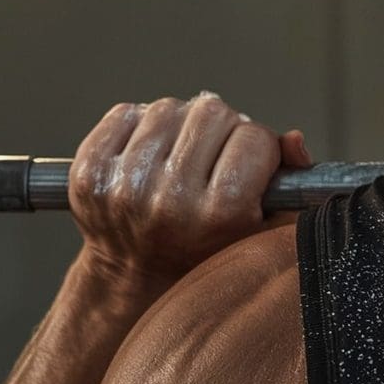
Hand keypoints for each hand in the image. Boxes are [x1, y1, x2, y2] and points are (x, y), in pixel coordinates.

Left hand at [67, 91, 311, 294]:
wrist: (138, 276)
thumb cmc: (207, 249)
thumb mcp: (262, 228)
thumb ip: (290, 184)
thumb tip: (294, 141)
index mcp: (220, 215)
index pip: (254, 137)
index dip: (259, 146)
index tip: (251, 163)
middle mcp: (169, 200)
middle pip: (212, 112)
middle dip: (221, 129)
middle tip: (214, 157)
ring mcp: (123, 185)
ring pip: (168, 108)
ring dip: (180, 125)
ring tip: (180, 156)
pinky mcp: (89, 172)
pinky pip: (125, 112)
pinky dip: (140, 124)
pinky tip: (149, 154)